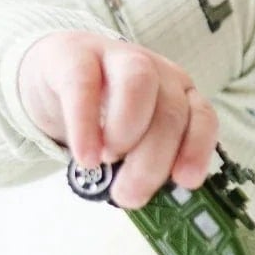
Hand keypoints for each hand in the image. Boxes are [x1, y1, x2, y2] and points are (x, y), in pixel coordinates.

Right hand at [18, 30, 218, 208]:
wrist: (52, 71)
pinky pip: (83, 85)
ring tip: (107, 163)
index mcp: (178, 93)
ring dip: (127, 132)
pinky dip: (85, 125)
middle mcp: (156, 71)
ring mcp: (117, 56)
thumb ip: (142, 161)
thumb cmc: (100, 113)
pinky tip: (85, 156)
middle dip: (153, 159)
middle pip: (170, 109)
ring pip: (138, 84)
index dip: (198, 149)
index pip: (202, 116)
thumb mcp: (129, 140)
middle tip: (129, 195)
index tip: (185, 182)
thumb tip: (143, 199)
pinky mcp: (75, 55)